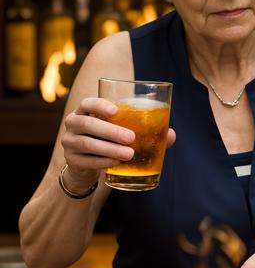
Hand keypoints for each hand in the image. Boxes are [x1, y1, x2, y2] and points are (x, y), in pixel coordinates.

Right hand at [61, 97, 175, 180]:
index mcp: (85, 111)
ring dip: (109, 148)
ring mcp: (69, 142)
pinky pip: (86, 161)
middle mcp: (73, 123)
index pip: (87, 103)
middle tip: (131, 138)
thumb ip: (145, 131)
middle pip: (87, 124)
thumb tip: (171, 134)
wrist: (87, 164)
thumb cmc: (109, 140)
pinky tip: (115, 163)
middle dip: (110, 131)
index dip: (99, 105)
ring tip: (128, 154)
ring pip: (87, 143)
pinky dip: (102, 162)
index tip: (115, 111)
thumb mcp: (121, 132)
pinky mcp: (71, 160)